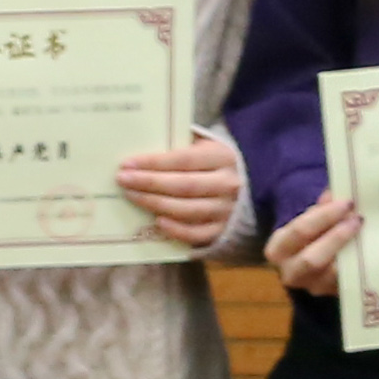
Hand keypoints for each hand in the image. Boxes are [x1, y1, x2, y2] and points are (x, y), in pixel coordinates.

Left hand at [115, 131, 245, 249]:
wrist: (256, 187)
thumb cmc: (218, 164)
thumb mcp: (209, 147)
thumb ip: (184, 145)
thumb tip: (145, 145)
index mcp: (223, 157)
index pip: (183, 159)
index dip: (153, 162)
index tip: (127, 163)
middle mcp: (228, 184)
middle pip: (182, 185)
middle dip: (148, 183)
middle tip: (122, 180)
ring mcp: (226, 210)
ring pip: (186, 209)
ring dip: (154, 204)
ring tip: (131, 196)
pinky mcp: (223, 230)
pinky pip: (196, 234)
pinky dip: (176, 229)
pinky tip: (156, 221)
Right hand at [265, 192, 360, 298]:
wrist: (310, 264)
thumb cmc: (311, 234)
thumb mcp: (310, 219)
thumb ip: (320, 208)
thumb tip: (333, 194)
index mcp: (278, 248)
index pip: (300, 230)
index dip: (325, 216)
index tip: (347, 202)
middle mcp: (290, 272)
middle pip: (312, 258)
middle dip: (337, 238)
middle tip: (359, 219)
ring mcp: (311, 287)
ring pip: (331, 274)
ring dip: (351, 253)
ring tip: (367, 233)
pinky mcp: (331, 294)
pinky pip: (347, 282)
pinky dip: (361, 265)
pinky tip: (374, 249)